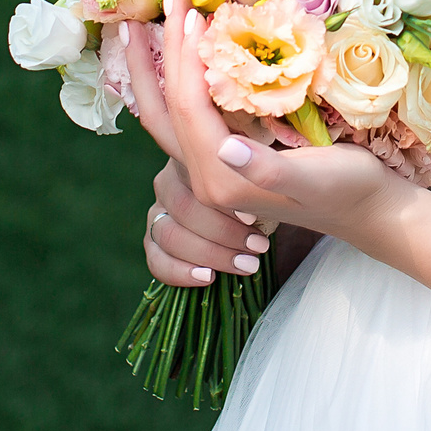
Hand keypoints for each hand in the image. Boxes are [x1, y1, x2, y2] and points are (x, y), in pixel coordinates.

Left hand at [136, 0, 414, 246]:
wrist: (368, 209)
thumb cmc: (348, 189)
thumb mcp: (314, 179)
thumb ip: (266, 169)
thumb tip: (226, 148)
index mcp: (222, 181)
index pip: (189, 108)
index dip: (188, 58)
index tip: (194, 13)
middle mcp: (207, 177)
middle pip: (166, 108)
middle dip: (158, 55)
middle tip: (164, 1)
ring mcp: (213, 169)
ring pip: (170, 112)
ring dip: (158, 67)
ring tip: (148, 24)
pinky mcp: (225, 159)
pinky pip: (188, 116)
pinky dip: (178, 80)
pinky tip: (180, 56)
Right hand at [142, 159, 272, 286]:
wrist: (269, 212)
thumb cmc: (272, 189)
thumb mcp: (275, 174)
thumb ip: (262, 164)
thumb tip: (234, 153)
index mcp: (194, 154)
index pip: (195, 174)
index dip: (223, 201)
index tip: (251, 218)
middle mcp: (170, 178)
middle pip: (182, 207)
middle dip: (223, 233)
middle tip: (257, 245)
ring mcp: (160, 209)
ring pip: (167, 233)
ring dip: (209, 253)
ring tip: (245, 263)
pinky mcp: (156, 238)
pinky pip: (155, 257)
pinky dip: (179, 271)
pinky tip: (208, 276)